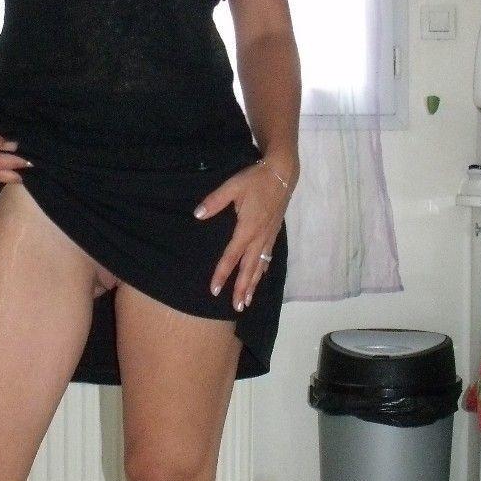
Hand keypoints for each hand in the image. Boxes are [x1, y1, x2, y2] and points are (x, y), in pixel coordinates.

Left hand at [194, 157, 295, 310]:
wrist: (283, 173)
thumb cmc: (256, 179)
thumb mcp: (233, 186)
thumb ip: (215, 201)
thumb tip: (197, 214)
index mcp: (247, 228)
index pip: (232, 256)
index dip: (222, 274)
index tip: (214, 290)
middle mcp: (259, 237)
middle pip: (249, 269)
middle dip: (242, 288)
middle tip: (236, 307)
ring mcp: (268, 236)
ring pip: (260, 266)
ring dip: (253, 284)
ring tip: (247, 301)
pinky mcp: (274, 233)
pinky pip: (267, 257)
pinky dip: (263, 270)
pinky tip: (261, 277)